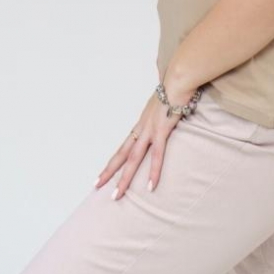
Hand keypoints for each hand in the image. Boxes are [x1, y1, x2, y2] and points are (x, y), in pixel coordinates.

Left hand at [94, 81, 198, 198]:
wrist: (178, 79)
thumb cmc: (174, 88)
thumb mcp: (163, 104)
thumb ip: (161, 113)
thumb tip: (164, 116)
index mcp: (141, 124)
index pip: (124, 146)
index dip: (113, 161)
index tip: (103, 174)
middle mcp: (142, 128)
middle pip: (122, 154)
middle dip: (109, 171)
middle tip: (96, 187)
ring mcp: (150, 129)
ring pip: (134, 158)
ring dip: (125, 178)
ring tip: (117, 195)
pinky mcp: (162, 130)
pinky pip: (157, 155)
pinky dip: (154, 171)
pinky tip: (151, 186)